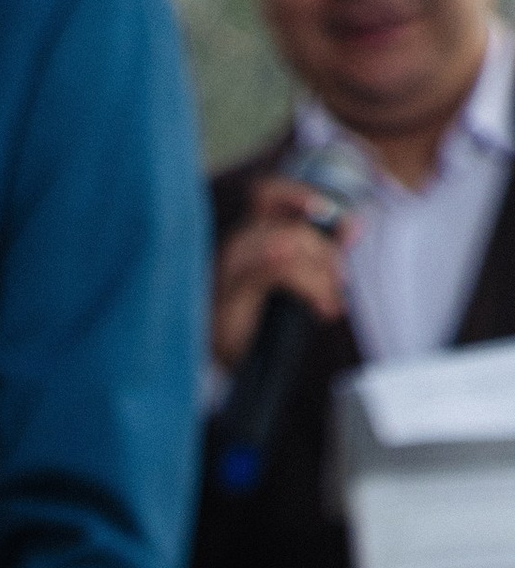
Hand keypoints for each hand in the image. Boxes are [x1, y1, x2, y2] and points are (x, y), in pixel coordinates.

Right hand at [212, 176, 352, 369]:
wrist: (213, 372)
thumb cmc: (248, 331)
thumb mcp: (285, 288)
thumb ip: (315, 255)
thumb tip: (354, 227)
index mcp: (243, 241)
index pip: (266, 195)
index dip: (298, 195)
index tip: (326, 213)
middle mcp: (234, 247)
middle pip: (291, 225)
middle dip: (326, 252)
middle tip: (341, 283)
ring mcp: (231, 266)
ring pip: (289, 243)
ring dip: (321, 272)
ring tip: (332, 301)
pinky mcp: (233, 289)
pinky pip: (282, 267)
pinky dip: (312, 287)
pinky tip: (322, 310)